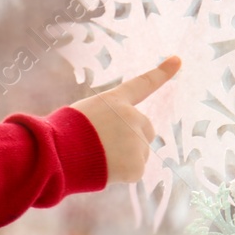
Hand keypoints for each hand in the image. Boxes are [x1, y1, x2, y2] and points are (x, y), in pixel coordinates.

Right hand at [69, 55, 180, 183]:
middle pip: (147, 130)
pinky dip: (121, 175)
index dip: (161, 72)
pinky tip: (104, 170)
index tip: (178, 59)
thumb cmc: (60, 135)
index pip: (142, 84)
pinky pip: (134, 172)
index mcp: (115, 101)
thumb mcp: (82, 116)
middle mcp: (132, 117)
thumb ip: (106, 121)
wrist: (57, 155)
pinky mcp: (137, 165)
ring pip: (140, 154)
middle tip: (106, 147)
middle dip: (134, 140)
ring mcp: (137, 141)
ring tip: (98, 158)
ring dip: (125, 159)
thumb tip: (114, 145)